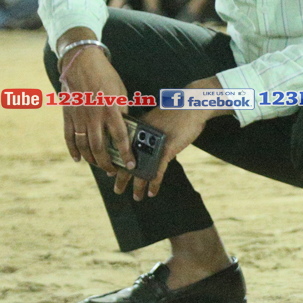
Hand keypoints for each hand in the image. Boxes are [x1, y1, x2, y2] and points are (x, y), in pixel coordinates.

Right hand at [60, 45, 130, 171]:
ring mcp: (79, 117)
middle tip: (112, 171)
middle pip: (99, 148)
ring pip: (83, 146)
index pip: (120, 138)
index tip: (130, 165)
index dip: (126, 154)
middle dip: (106, 163)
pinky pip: (69, 137)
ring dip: (91, 159)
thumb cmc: (105, 76)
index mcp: (110, 109)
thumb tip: (126, 130)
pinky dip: (73, 150)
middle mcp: (94, 116)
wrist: (81, 62)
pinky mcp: (68, 115)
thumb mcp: (120, 92)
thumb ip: (122, 112)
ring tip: (99, 165)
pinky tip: (78, 159)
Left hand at [112, 77, 228, 200]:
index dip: (115, 163)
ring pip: (140, 171)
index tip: (110, 173)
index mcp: (137, 129)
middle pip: (126, 162)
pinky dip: (154, 184)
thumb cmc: (177, 110)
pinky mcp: (165, 151)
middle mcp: (140, 138)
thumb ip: (148, 132)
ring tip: (136, 197)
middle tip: (117, 190)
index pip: (121, 150)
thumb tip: (148, 144)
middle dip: (121, 179)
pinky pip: (157, 173)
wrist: (191, 105)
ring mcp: (152, 146)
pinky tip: (152, 192)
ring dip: (137, 186)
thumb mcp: (156, 120)